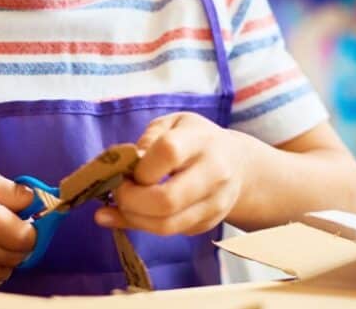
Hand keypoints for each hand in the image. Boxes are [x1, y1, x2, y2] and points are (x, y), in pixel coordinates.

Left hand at [94, 112, 252, 235]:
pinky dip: (143, 225)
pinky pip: (170, 232)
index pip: (169, 153)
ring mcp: (214, 203)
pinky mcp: (207, 224)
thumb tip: (122, 165)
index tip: (127, 170)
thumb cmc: (195, 139)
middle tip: (118, 192)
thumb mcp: (172, 124)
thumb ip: (147, 140)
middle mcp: (213, 174)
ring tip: (123, 205)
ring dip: (134, 218)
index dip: (140, 167)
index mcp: (200, 141)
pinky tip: (133, 214)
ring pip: (166, 225)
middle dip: (130, 201)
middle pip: (167, 200)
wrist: (237, 164)